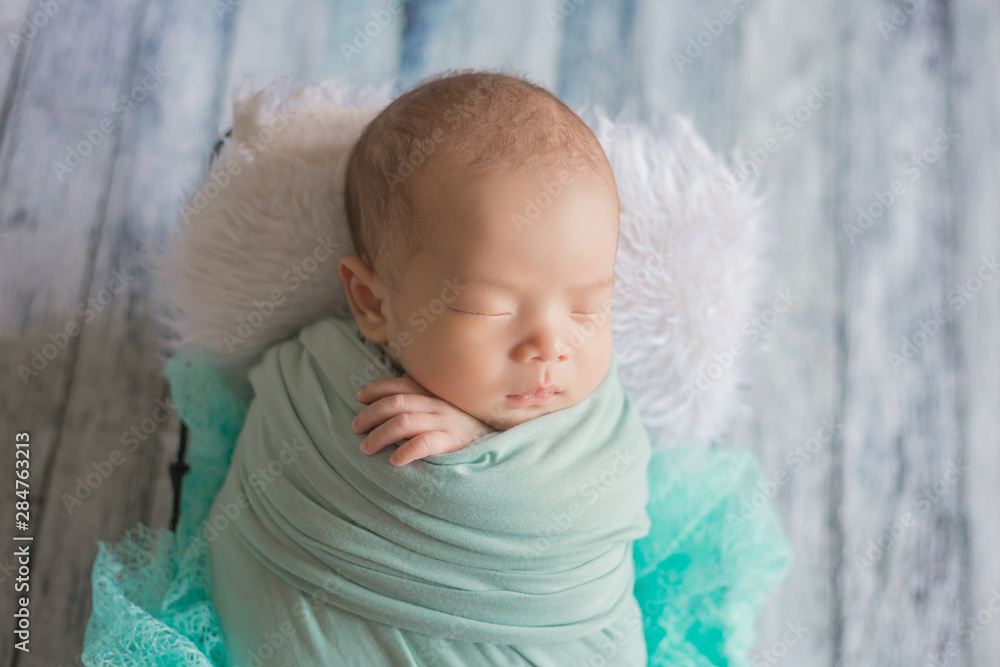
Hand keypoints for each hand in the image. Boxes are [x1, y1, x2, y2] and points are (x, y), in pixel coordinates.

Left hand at [351, 373, 495, 466]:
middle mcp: (438, 404)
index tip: (359, 397)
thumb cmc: (465, 428)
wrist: (499, 443)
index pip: (401, 385)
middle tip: (355, 427)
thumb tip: (388, 407)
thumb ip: (423, 404)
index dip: (377, 389)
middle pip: (396, 403)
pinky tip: (394, 460)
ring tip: (366, 447)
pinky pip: (425, 443)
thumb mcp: (446, 409)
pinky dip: (406, 451)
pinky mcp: (452, 442)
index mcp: (434, 394)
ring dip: (380, 434)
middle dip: (370, 414)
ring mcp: (446, 422)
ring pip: (404, 422)